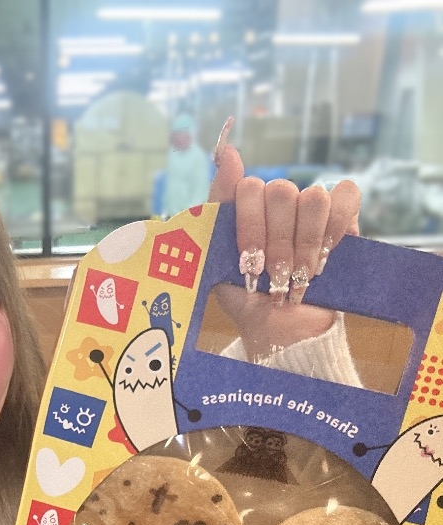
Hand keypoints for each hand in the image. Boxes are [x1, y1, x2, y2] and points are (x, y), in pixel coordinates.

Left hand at [207, 120, 360, 359]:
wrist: (281, 334)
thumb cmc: (247, 301)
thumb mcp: (217, 260)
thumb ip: (218, 205)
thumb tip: (226, 151)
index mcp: (247, 208)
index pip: (249, 186)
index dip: (249, 227)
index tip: (247, 264)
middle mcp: (279, 203)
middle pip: (280, 191)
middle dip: (276, 244)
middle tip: (273, 278)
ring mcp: (311, 210)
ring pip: (312, 198)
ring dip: (303, 245)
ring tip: (296, 279)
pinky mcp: (344, 221)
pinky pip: (346, 197)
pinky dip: (334, 230)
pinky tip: (322, 259)